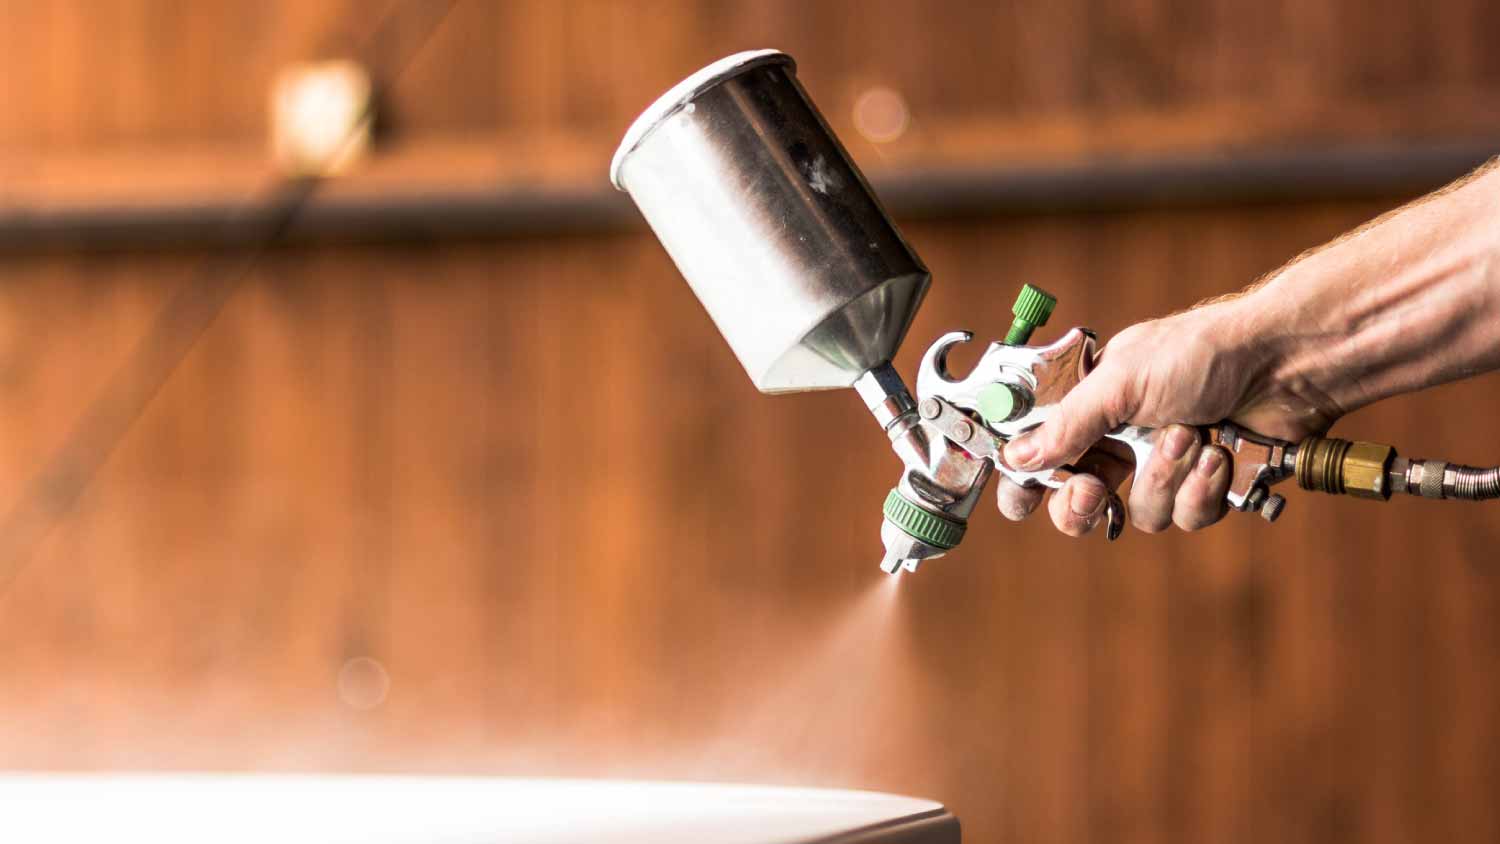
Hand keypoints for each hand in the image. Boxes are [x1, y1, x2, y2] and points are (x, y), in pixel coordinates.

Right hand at [994, 293, 1343, 535]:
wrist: (1286, 364)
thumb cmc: (1202, 353)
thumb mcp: (1120, 383)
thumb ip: (1067, 425)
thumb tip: (1016, 459)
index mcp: (1091, 407)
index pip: (1039, 455)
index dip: (1026, 483)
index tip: (1024, 499)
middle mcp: (1122, 440)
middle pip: (1077, 503)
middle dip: (1082, 505)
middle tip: (1093, 491)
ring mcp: (1164, 466)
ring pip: (1138, 514)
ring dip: (1164, 479)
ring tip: (1190, 436)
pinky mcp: (1206, 487)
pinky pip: (1186, 517)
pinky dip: (1203, 489)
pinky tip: (1219, 455)